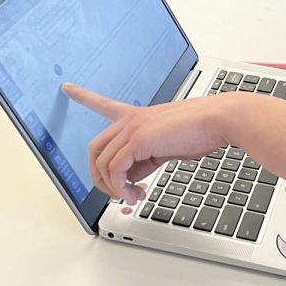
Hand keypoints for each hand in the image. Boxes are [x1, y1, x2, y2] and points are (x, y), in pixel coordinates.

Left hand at [62, 83, 233, 201]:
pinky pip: (115, 170)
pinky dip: (121, 187)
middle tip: (118, 193)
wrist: (218, 120)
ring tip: (134, 197)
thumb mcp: (167, 147)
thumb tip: (133, 179)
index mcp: (138, 117)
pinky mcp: (138, 140)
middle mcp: (130, 120)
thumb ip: (146, 159)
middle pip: (94, 149)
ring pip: (102, 163)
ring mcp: (132, 128)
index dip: (84, 96)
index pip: (104, 104)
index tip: (68, 88)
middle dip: (99, 177)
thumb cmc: (201, 131)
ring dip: (114, 188)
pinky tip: (136, 193)